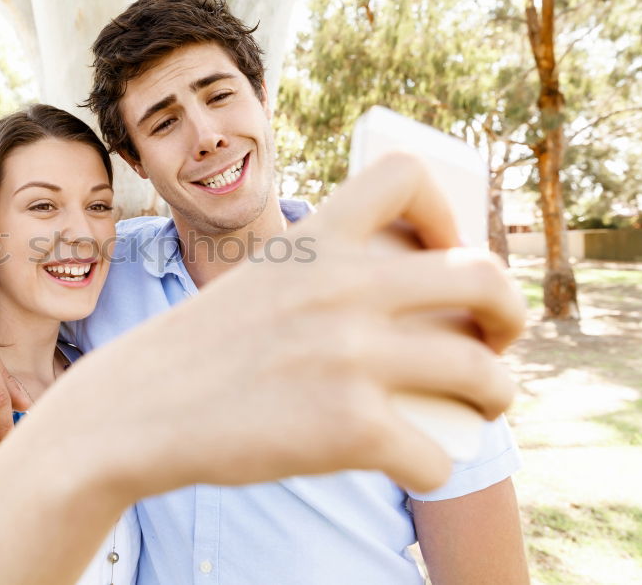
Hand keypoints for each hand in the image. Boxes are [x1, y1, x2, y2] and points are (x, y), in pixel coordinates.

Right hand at [48, 153, 525, 496]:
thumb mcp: (255, 285)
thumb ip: (319, 280)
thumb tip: (400, 308)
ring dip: (495, 398)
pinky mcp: (349, 428)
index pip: (406, 175)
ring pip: (484, 376)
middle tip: (494, 340)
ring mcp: (349, 356)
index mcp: (312, 241)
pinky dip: (434, 466)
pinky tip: (411, 461)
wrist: (131, 411)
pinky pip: (438, 456)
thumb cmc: (193, 353)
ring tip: (477, 408)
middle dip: (511, 313)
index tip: (441, 256)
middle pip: (483, 279)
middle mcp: (340, 287)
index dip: (448, 212)